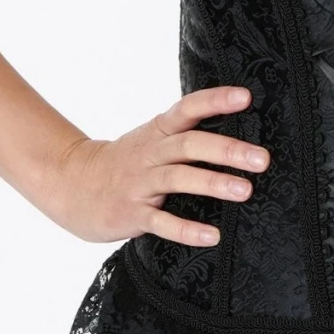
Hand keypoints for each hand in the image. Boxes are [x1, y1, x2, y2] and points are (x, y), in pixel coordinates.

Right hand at [44, 84, 268, 247]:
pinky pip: (161, 222)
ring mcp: (139, 183)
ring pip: (178, 178)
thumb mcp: (152, 139)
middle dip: (227, 149)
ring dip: (212, 183)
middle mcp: (150, 153)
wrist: (71, 184)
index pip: (187, 108)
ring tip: (245, 190)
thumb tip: (238, 133)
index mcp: (158, 131)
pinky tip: (211, 236)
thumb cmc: (126, 162)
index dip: (215, 100)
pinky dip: (186, 230)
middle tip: (262, 158)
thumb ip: (186, 134)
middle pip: (189, 144)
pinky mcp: (131, 213)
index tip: (245, 97)